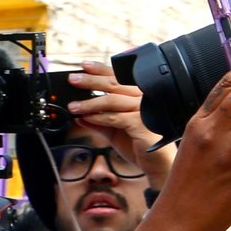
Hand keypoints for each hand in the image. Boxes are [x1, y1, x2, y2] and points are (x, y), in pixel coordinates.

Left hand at [66, 65, 172, 185]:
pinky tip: (86, 118)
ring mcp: (144, 110)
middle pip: (115, 84)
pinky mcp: (141, 124)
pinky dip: (98, 117)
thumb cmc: (139, 145)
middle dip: (91, 80)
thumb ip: (100, 122)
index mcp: (140, 94)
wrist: (157, 164)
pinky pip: (114, 118)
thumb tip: (80, 115)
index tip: (85, 65)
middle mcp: (144, 98)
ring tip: (73, 106)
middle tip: (73, 79)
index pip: (120, 77)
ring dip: (90, 103)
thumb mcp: (115, 132)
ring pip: (112, 100)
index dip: (102, 70)